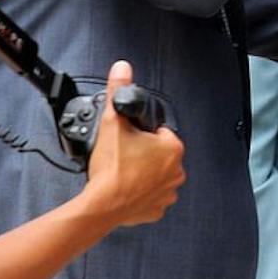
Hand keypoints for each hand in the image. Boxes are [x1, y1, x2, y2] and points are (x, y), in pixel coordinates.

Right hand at [83, 62, 184, 226]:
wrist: (101, 205)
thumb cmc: (111, 170)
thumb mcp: (112, 123)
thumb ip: (117, 91)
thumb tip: (122, 69)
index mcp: (172, 147)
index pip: (159, 132)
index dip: (141, 134)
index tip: (128, 140)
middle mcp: (176, 170)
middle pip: (158, 153)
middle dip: (142, 153)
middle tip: (123, 156)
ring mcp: (168, 191)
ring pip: (155, 174)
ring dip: (142, 173)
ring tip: (123, 172)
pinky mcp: (157, 209)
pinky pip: (150, 196)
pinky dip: (139, 193)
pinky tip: (125, 188)